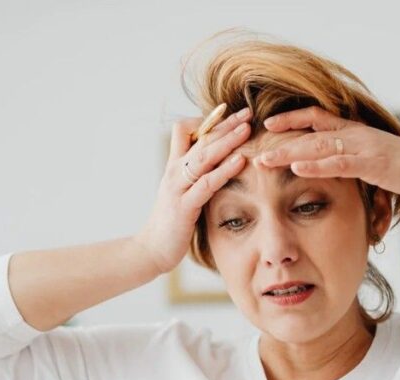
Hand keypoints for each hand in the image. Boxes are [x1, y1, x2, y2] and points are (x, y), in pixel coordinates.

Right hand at [134, 106, 252, 273]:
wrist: (151, 249)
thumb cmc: (171, 222)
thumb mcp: (182, 192)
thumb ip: (196, 176)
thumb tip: (217, 163)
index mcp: (175, 166)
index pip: (187, 131)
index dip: (209, 121)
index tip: (231, 113)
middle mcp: (174, 171)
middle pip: (201, 139)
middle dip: (225, 124)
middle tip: (248, 112)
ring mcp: (178, 187)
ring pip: (204, 156)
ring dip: (227, 140)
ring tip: (247, 128)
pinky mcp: (184, 206)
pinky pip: (207, 183)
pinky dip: (224, 170)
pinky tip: (240, 161)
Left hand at [256, 106, 399, 202]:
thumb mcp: (376, 161)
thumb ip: (354, 159)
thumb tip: (334, 166)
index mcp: (356, 132)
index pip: (317, 118)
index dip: (291, 119)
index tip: (268, 124)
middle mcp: (357, 135)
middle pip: (310, 131)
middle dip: (280, 138)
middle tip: (253, 146)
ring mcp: (364, 148)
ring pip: (318, 146)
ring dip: (289, 153)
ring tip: (264, 159)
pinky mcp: (373, 164)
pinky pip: (339, 163)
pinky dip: (317, 165)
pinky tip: (297, 168)